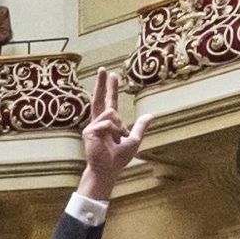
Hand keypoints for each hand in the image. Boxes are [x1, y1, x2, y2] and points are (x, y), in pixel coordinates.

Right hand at [76, 69, 147, 204]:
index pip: (109, 102)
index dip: (110, 89)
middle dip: (101, 83)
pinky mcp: (89, 132)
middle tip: (102, 68)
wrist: (108, 170)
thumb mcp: (134, 140)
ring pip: (111, 113)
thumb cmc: (118, 159)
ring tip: (117, 139)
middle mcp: (98, 122)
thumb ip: (140, 127)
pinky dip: (114, 131)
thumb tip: (150, 115)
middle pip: (99, 99)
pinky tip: (110, 141)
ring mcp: (92, 126)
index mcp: (108, 123)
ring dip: (119, 126)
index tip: (112, 75)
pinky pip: (107, 123)